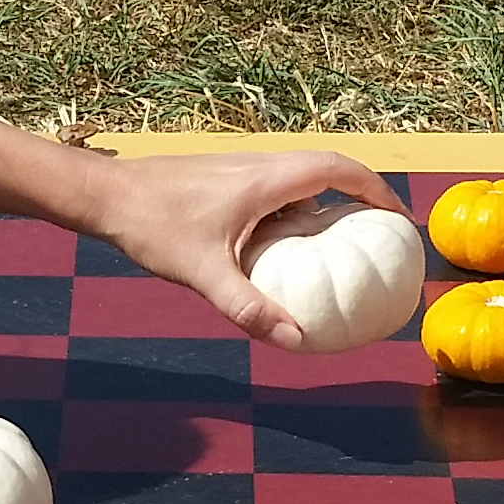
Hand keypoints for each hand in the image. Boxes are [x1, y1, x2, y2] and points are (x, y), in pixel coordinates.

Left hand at [0, 123, 401, 349]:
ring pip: (302, 175)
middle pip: (329, 167)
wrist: (105, 194)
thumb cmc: (153, 226)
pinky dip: (300, 205)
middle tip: (380, 234)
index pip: (341, 170)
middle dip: (363, 194)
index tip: (398, 220)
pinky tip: (288, 244)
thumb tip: (297, 339)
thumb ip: (250, 308)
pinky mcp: (226, 176)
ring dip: (330, 198)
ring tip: (344, 242)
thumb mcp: (204, 273)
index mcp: (267, 179)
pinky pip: (279, 185)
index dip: (378, 190)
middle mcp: (260, 164)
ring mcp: (242, 167)